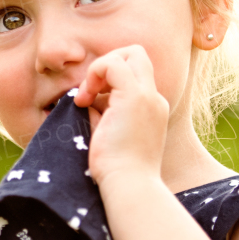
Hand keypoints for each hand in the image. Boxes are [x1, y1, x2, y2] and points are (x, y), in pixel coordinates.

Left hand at [71, 45, 169, 190]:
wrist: (129, 187)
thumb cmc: (117, 172)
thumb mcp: (110, 136)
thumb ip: (104, 115)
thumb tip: (85, 102)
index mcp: (152, 109)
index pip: (137, 71)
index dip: (110, 76)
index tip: (92, 100)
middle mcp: (154, 99)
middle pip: (137, 53)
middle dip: (108, 62)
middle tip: (90, 91)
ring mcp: (147, 96)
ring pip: (130, 52)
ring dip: (100, 68)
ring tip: (85, 98)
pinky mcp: (134, 97)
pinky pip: (112, 64)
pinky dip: (95, 73)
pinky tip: (84, 100)